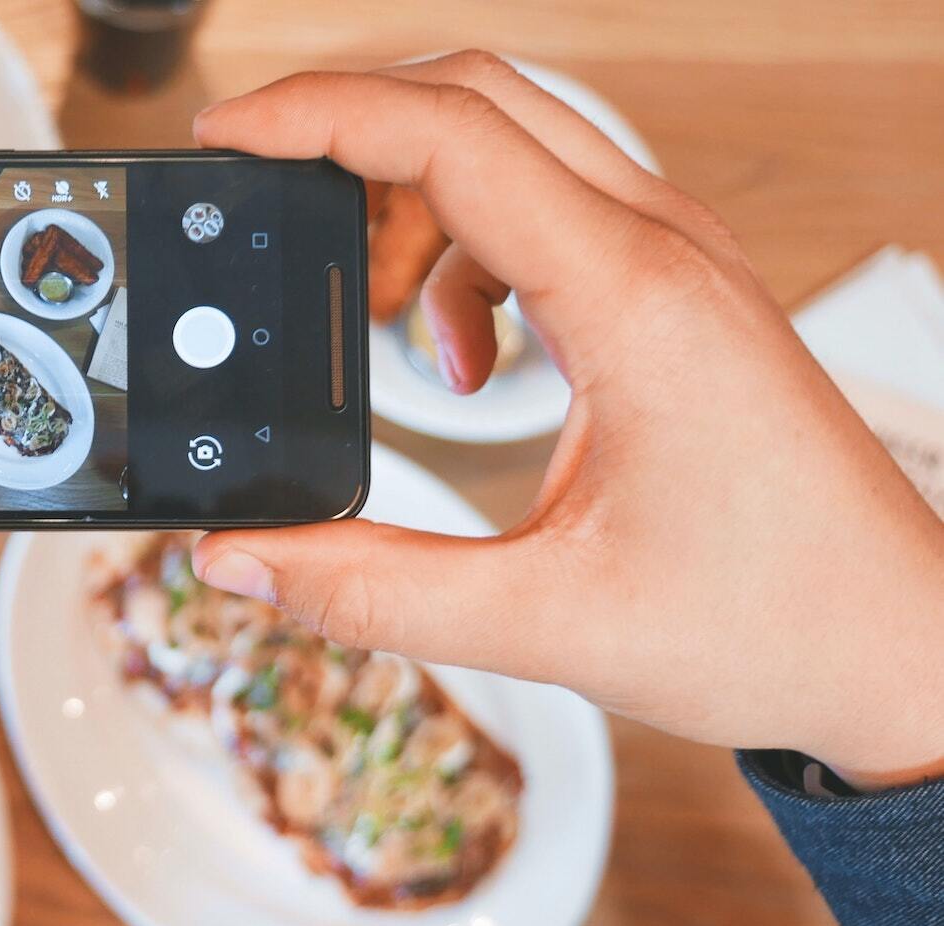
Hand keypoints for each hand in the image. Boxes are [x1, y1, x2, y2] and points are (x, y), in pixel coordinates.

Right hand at [192, 52, 943, 787]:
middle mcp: (661, 249)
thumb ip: (371, 591)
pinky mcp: (672, 291)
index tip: (229, 136)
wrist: (897, 646)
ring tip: (367, 316)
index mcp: (632, 299)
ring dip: (408, 201)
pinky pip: (540, 210)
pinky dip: (463, 256)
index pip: (451, 137)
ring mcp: (674, 260)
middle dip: (348, 127)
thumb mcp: (544, 621)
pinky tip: (463, 361)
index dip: (319, 116)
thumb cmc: (772, 621)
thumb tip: (243, 558)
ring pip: (509, 144)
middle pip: (476, 99)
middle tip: (260, 190)